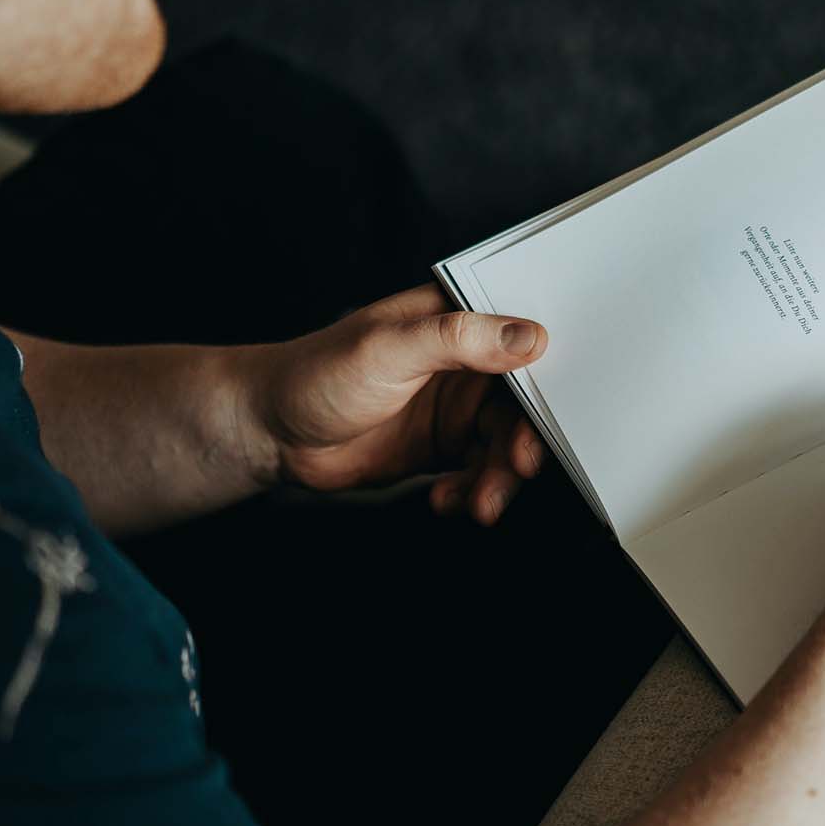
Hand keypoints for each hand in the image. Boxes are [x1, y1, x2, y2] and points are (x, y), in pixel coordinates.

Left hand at [244, 283, 550, 524]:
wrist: (269, 431)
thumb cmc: (316, 373)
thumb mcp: (389, 348)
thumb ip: (459, 339)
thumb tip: (530, 336)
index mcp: (455, 321)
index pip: (522, 341)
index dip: (548, 377)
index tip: (555, 414)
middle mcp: (462, 363)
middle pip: (520, 403)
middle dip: (523, 442)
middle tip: (516, 469)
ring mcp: (453, 407)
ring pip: (502, 444)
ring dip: (497, 477)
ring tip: (479, 504)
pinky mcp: (440, 448)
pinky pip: (477, 472)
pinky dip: (472, 492)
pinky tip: (448, 502)